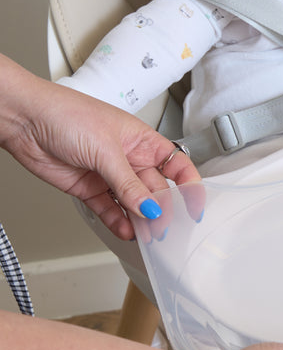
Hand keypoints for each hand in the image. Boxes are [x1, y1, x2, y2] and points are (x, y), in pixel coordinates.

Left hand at [0, 54, 200, 240]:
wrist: (23, 119)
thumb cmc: (64, 113)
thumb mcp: (106, 149)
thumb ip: (128, 184)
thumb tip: (150, 208)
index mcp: (143, 141)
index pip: (177, 167)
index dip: (189, 187)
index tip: (193, 208)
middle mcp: (130, 159)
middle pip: (156, 190)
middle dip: (162, 211)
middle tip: (163, 229)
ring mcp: (110, 175)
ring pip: (134, 204)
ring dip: (141, 221)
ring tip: (146, 236)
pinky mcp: (89, 189)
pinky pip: (110, 210)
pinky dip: (118, 222)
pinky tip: (125, 230)